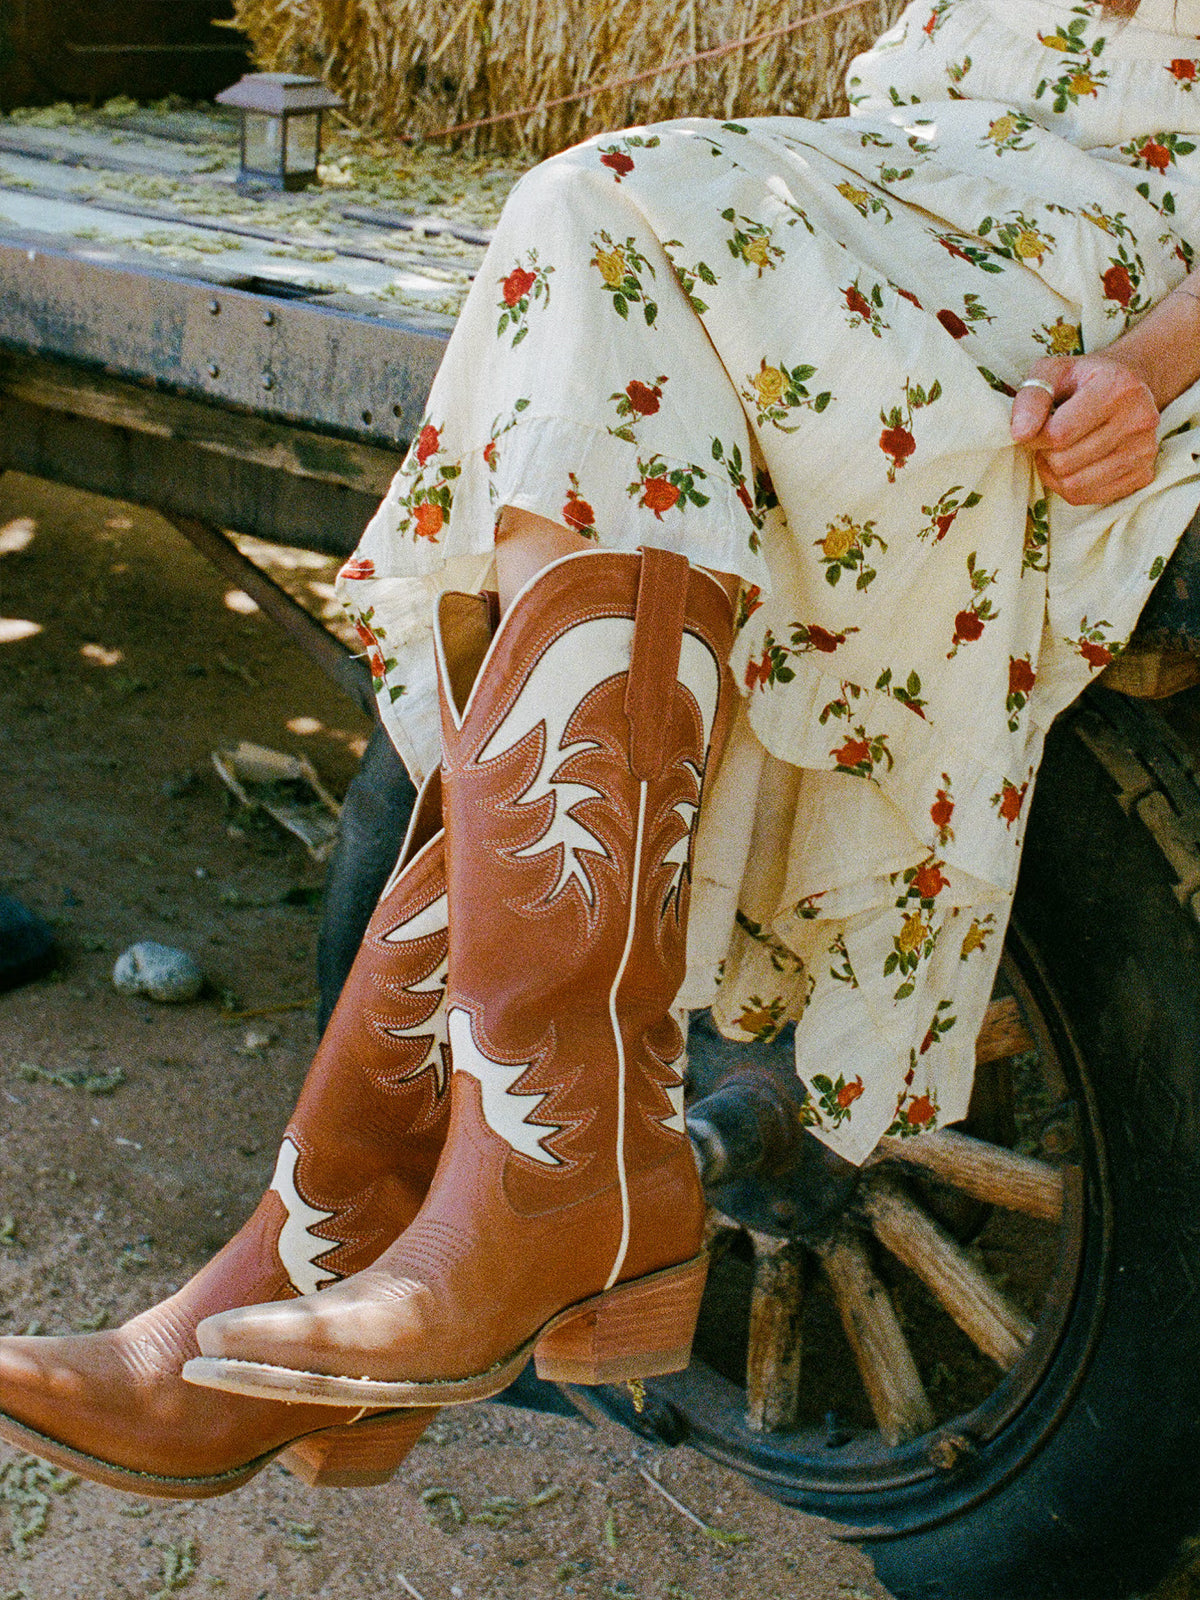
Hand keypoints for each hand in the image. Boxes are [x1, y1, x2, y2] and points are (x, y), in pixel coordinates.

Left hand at [1009, 354, 1159, 506]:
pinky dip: (1070, 486)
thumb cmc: (1082, 380)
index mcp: (1118, 386)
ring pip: (1074, 485)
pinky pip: (1088, 497)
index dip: (1034, 436)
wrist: (1125, 389)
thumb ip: (1032, 397)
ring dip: (1055, 473)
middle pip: (1065, 462)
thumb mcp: (1052, 373)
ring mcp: (1145, 450)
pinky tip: (1075, 464)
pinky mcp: (1143, 475)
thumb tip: (1019, 433)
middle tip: (1049, 439)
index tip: (1034, 427)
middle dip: (1046, 453)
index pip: (1059, 433)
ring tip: (1060, 450)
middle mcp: (1139, 419)